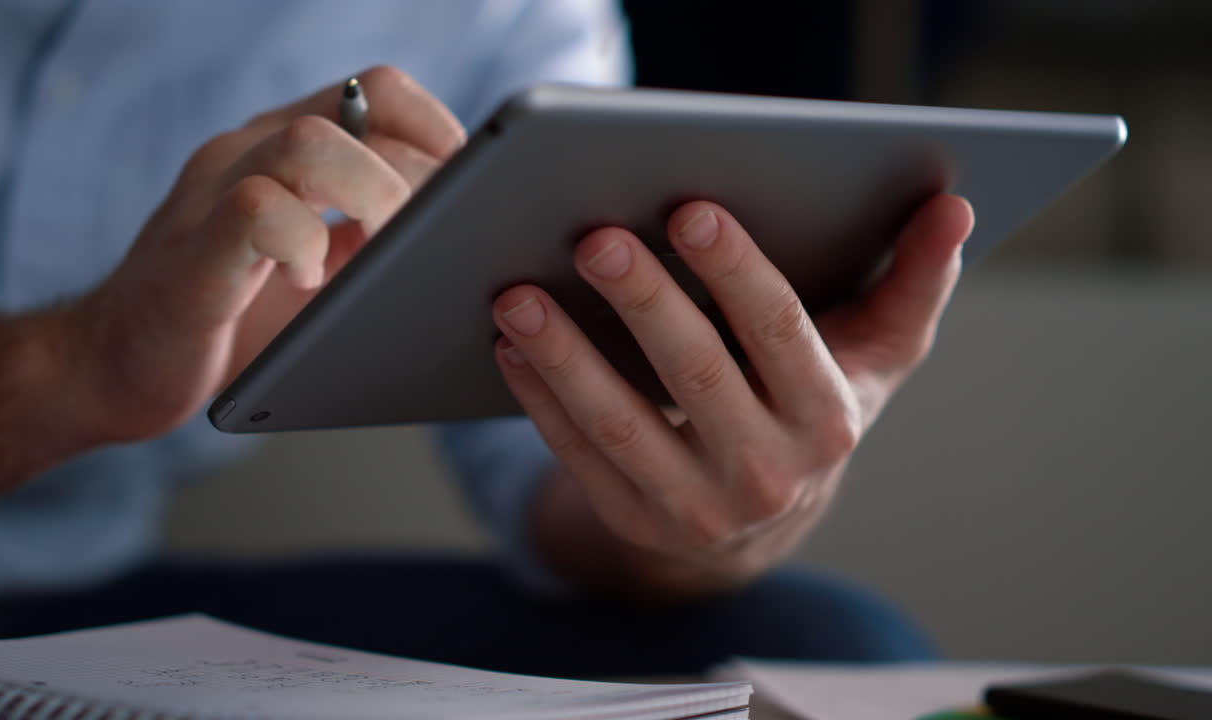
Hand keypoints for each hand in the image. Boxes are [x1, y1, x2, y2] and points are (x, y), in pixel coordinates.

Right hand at [64, 66, 463, 442]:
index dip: (435, 128)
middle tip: (441, 237)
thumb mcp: (314, 266)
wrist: (113, 367)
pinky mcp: (193, 251)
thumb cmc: (228, 321)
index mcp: (283, 150)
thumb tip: (458, 240)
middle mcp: (247, 154)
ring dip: (376, 196)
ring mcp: (214, 194)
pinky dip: (304, 243)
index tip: (471, 185)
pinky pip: (257, 210)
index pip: (375, 93)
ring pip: (311, 144)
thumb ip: (362, 235)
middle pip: (355, 110)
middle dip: (420, 174)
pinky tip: (311, 281)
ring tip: (389, 251)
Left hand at [491, 194, 973, 595]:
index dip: (736, 271)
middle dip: (643, 301)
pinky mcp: (636, 520)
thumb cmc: (811, 406)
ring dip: (565, 357)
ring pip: (622, 424)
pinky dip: (540, 400)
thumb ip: (912, 282)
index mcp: (827, 416)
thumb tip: (951, 206)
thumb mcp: (873, 355)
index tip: (689, 208)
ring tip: (517, 295)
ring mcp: (696, 505)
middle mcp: (767, 470)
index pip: (781, 332)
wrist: (763, 516)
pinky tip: (510, 344)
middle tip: (592, 236)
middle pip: (696, 373)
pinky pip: (580, 457)